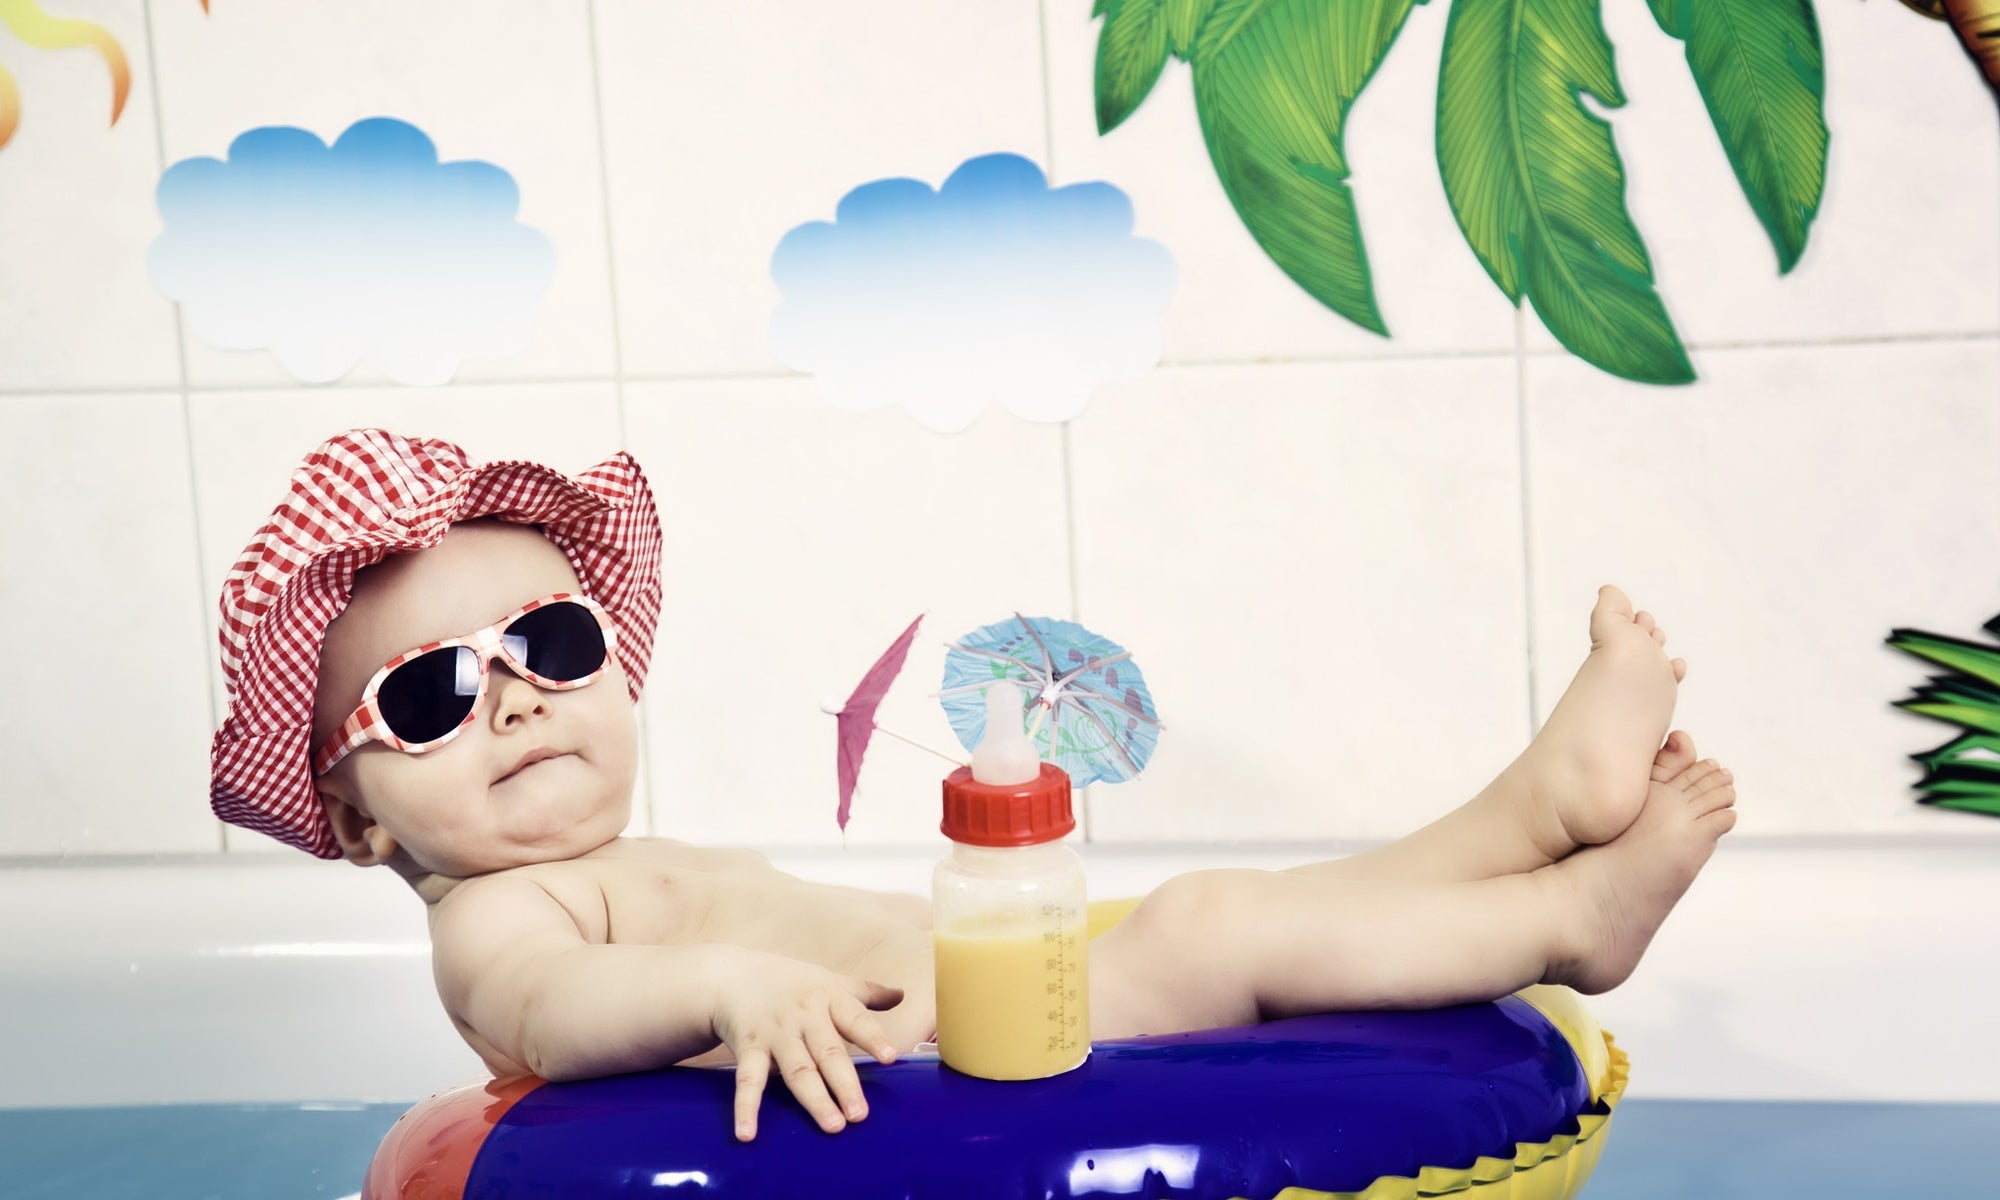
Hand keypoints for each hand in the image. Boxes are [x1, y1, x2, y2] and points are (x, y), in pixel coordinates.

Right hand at [710, 954, 903, 1140]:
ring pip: (797, 1070)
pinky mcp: (749, 1048)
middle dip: (844, 1083)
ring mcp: (776, 1033)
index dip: (873, 1037)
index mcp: (829, 999)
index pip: (855, 1019)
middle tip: (860, 1114)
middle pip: (827, 1052)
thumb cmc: (792, 983)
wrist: (733, 976)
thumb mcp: (830, 981)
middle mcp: (804, 1016)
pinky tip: (748, 1133)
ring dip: (814, 1099)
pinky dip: (747, 1107)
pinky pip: (748, 1080)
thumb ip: (866, 992)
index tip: (890, 1057)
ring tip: (832, 1125)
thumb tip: (902, 995)